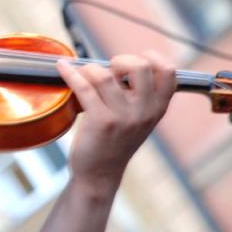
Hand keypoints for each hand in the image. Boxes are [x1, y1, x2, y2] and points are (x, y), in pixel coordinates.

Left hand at [56, 51, 175, 196]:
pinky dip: (70, 73)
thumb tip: (117, 63)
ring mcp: (124, 117)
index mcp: (158, 108)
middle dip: (120, 60)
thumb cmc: (114, 142)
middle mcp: (145, 112)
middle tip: (108, 71)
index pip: (168, 72)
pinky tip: (62, 68)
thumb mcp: (138, 119)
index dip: (152, 58)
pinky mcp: (101, 122)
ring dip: (89, 69)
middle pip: (139, 66)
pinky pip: (84, 87)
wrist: (100, 174)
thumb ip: (138, 95)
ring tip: (82, 74)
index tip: (134, 60)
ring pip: (105, 75)